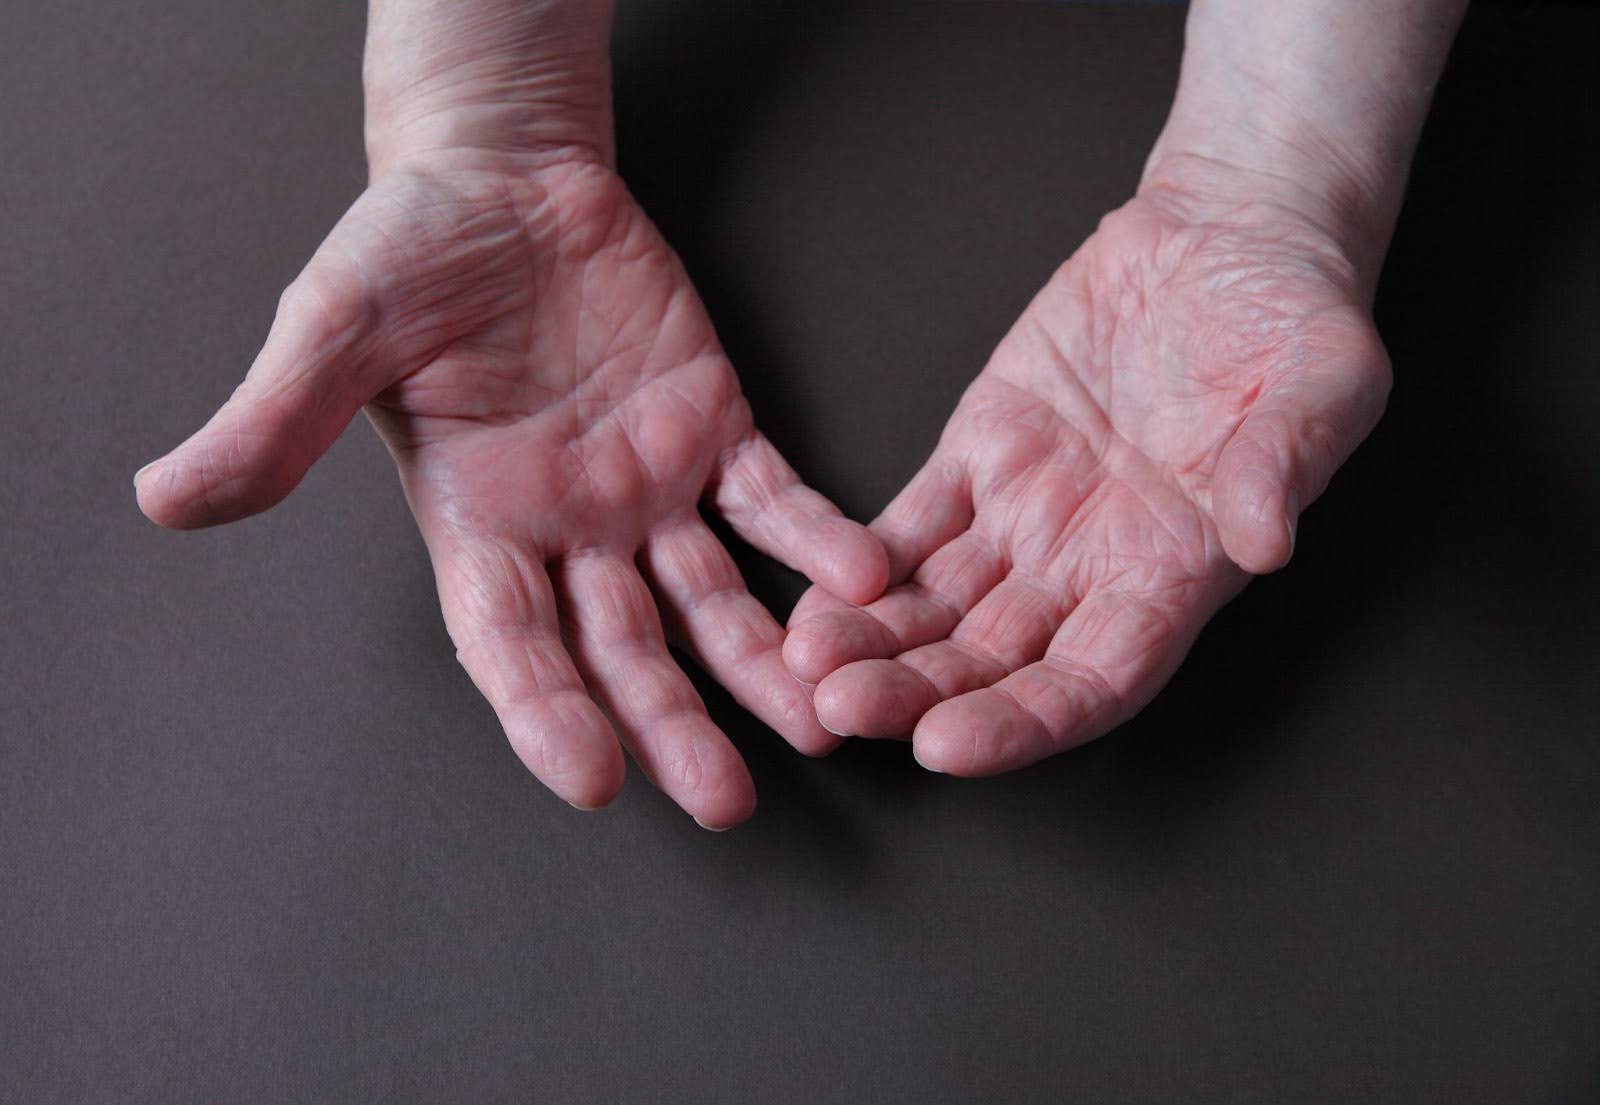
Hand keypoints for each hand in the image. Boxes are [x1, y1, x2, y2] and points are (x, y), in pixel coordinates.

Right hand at [134, 150, 884, 826]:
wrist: (505, 179)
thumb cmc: (410, 252)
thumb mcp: (334, 330)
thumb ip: (277, 421)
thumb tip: (168, 499)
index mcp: (479, 525)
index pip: (510, 643)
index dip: (545, 712)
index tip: (592, 779)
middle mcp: (570, 529)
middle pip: (626, 649)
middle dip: (675, 724)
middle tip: (728, 801)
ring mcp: (650, 488)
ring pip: (714, 598)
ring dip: (765, 660)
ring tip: (824, 717)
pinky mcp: (717, 430)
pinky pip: (775, 499)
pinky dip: (818, 538)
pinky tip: (865, 577)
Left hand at [783, 177, 1388, 773]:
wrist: (1230, 235)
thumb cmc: (1295, 316)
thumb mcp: (1324, 380)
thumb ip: (1285, 463)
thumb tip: (1261, 539)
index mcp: (1176, 571)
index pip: (1092, 681)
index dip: (1021, 722)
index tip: (948, 745)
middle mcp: (1091, 563)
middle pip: (994, 660)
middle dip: (917, 693)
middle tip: (842, 709)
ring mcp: (1029, 512)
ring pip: (938, 603)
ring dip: (873, 640)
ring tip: (804, 660)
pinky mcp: (983, 449)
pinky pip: (911, 523)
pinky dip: (859, 561)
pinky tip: (814, 592)